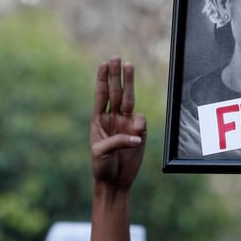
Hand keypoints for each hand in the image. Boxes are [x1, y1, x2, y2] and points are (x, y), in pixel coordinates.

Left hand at [91, 57, 146, 189]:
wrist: (114, 182)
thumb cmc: (102, 167)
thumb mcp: (101, 152)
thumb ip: (118, 140)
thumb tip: (137, 132)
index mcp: (98, 120)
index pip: (102, 94)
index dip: (103, 78)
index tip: (104, 63)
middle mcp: (113, 118)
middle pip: (116, 91)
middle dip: (116, 74)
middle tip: (117, 57)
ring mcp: (126, 124)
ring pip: (129, 99)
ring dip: (129, 83)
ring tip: (129, 65)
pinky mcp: (139, 133)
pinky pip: (141, 122)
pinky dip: (139, 124)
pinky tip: (135, 139)